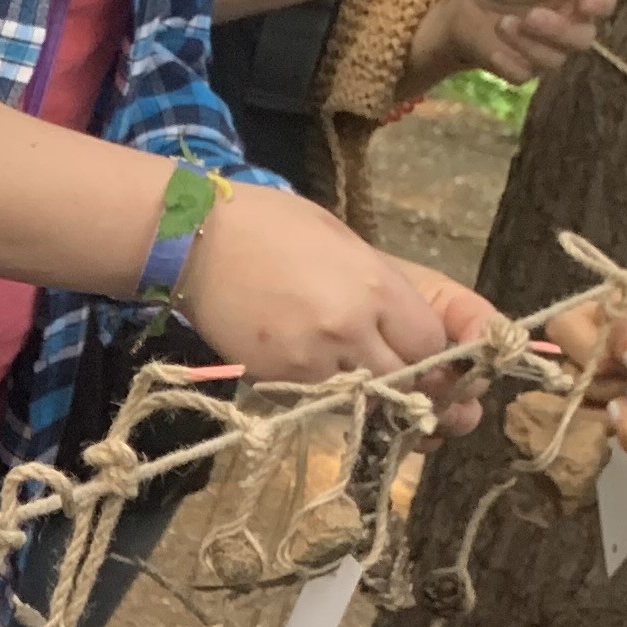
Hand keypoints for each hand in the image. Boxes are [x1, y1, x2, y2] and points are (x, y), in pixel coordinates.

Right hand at [179, 181, 472, 392]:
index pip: (431, 346)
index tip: (419, 349)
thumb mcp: (344, 243)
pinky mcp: (277, 380)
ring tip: (350, 367)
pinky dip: (325, 392)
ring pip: (363, 399)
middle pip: (406, 381)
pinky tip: (312, 367)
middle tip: (395, 372)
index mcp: (376, 287)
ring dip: (365, 391)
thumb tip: (412, 328)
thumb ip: (382, 289)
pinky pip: (319, 401)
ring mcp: (311, 361)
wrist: (195, 240)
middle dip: (406, 380)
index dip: (431, 352)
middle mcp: (350, 330)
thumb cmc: (272, 225)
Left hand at [411, 0, 615, 92]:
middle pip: (583, 39)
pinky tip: (495, 52)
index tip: (586, 4)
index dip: (598, 4)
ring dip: (527, 43)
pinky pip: (525, 75)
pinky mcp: (524, 70)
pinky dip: (509, 64)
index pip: (604, 2)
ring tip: (502, 23)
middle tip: (530, 16)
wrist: (466, 6)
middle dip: (558, 30)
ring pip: (554, 59)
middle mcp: (571, 25)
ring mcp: (549, 51)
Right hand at [541, 261, 626, 396]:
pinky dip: (607, 411)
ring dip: (605, 394)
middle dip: (596, 371)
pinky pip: (587, 398)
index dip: (602, 346)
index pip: (586, 314)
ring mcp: (609, 350)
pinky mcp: (611, 380)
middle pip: (568, 341)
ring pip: (574, 375)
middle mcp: (614, 316)